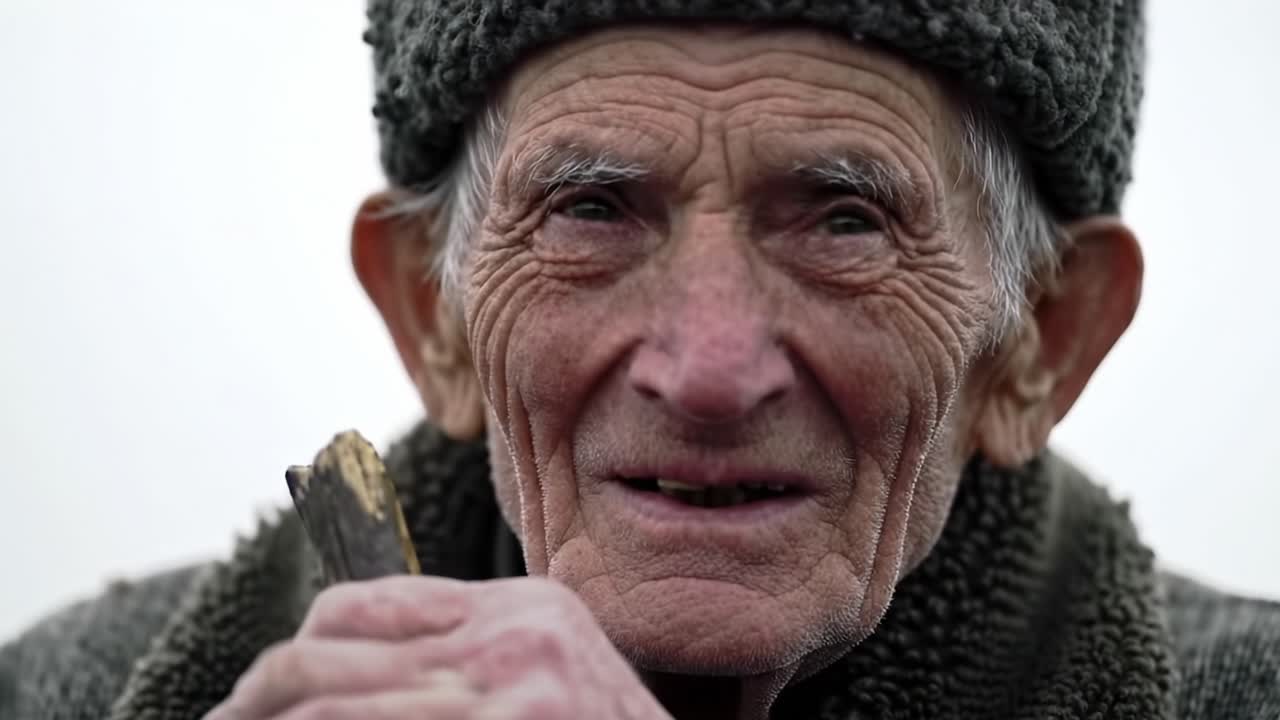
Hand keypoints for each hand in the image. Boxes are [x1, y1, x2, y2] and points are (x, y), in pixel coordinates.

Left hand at [204, 575, 670, 719]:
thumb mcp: (548, 698)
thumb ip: (469, 677)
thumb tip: (335, 685)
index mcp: (526, 610)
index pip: (360, 608)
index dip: (293, 660)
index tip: (250, 706)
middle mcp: (522, 635)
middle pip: (323, 651)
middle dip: (252, 704)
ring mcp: (520, 689)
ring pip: (323, 705)